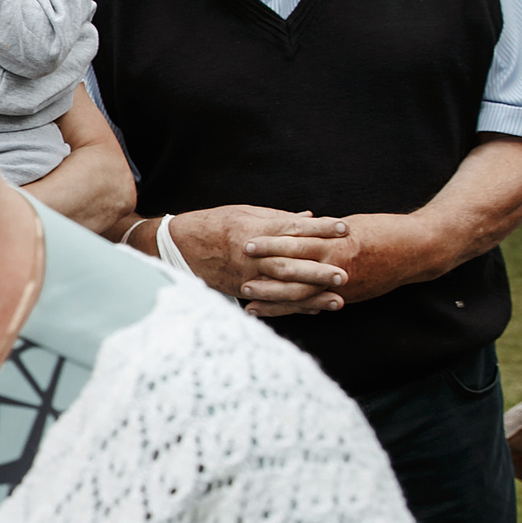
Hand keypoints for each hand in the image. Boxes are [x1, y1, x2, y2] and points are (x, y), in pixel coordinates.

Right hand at [161, 205, 351, 315]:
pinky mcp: (240, 289)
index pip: (293, 228)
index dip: (320, 228)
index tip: (345, 228)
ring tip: (338, 298)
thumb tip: (310, 217)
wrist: (176, 246)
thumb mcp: (245, 213)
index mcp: (253, 229)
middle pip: (290, 262)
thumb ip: (278, 218)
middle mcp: (250, 253)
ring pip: (282, 286)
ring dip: (312, 294)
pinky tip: (314, 309)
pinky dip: (293, 306)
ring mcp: (245, 274)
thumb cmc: (212, 224)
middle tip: (345, 274)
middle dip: (319, 269)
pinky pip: (270, 300)